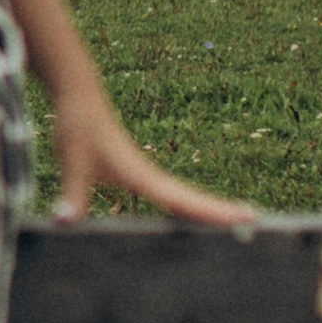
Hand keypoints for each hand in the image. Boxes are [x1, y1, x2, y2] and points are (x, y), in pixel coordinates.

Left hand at [50, 79, 255, 229]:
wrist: (81, 99)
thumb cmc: (78, 128)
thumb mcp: (73, 163)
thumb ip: (73, 195)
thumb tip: (65, 222)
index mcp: (142, 175)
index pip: (185, 200)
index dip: (215, 212)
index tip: (247, 218)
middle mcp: (151, 176)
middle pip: (194, 199)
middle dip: (223, 212)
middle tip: (257, 223)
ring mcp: (147, 175)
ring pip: (184, 196)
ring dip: (207, 209)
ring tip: (237, 223)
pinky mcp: (139, 174)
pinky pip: (169, 194)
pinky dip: (185, 206)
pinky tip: (188, 218)